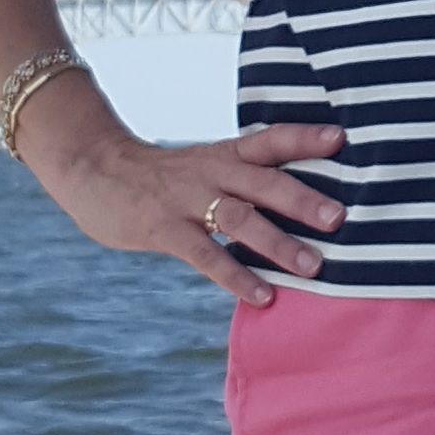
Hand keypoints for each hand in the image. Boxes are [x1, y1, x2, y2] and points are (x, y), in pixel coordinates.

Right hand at [32, 109, 343, 305]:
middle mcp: (211, 172)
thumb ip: (243, 181)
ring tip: (313, 267)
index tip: (342, 138)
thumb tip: (300, 204)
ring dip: (278, 243)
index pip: (269, 140)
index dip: (304, 137)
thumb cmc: (160, 176)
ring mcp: (186, 200)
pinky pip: (205, 255)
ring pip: (239, 218)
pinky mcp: (163, 228)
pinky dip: (236, 276)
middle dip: (303, 199)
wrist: (92, 168)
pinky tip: (263, 296)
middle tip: (340, 218)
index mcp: (224, 154)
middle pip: (263, 181)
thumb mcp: (203, 166)